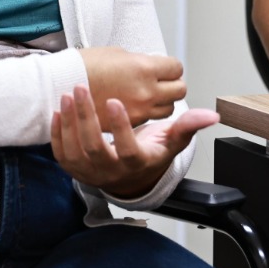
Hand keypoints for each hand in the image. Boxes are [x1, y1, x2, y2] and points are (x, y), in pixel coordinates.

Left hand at [50, 85, 218, 198]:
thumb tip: (212, 115)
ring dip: (69, 123)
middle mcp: (110, 172)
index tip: (115, 101)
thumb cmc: (150, 153)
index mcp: (135, 163)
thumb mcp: (171, 142)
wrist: (128, 177)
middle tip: (80, 89)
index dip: (120, 128)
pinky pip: (61, 154)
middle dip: (85, 119)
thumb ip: (188, 126)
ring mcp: (89, 172)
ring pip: (74, 151)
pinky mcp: (73, 168)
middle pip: (94, 149)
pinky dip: (57, 134)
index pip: (127, 149)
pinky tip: (58, 111)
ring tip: (68, 94)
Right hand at [78, 47, 186, 125]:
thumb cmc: (86, 66)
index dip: (171, 66)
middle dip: (174, 84)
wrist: (62, 87)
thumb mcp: (117, 53)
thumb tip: (152, 65)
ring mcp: (139, 110)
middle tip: (163, 80)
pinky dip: (148, 112)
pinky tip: (136, 105)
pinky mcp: (129, 124)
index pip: (176, 68)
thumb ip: (140, 61)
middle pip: (180, 90)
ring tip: (151, 94)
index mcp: (144, 68)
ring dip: (164, 101)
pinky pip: (150, 118)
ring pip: (168, 109)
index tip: (165, 66)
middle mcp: (146, 91)